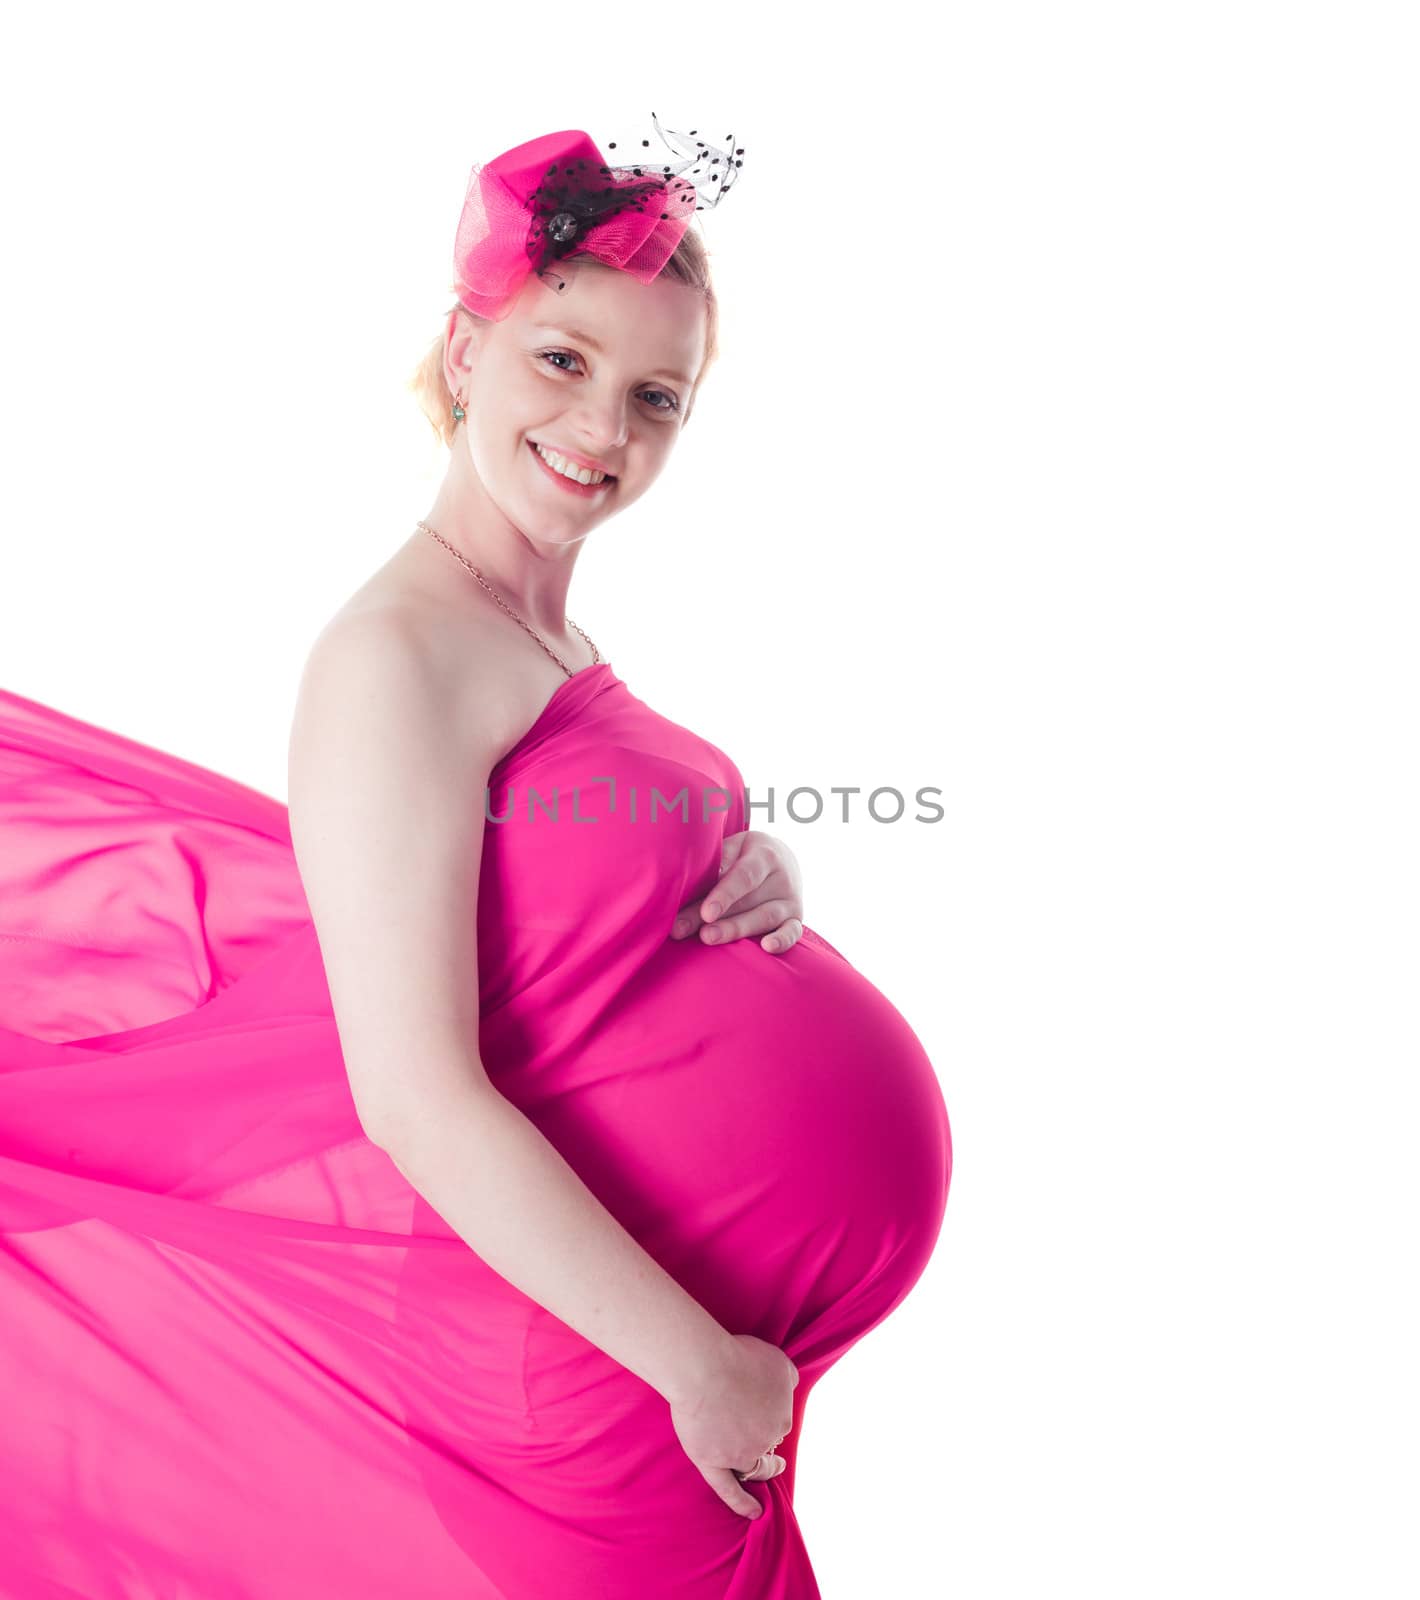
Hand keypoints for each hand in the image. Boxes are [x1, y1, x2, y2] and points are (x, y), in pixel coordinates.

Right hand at [667, 1332, 798, 1520]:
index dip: (768, 1412)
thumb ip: (788, 1378)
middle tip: (747, 1423)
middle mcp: (765, 1440)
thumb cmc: (739, 1358)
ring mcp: (739, 1455)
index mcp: (782, 1417)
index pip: (779, 1420)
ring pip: (752, 1466)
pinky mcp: (713, 1463)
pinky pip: (731, 1491)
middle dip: (760, 1435)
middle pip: (765, 1443)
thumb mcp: (778, 1360)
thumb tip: (790, 1389)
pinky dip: (743, 1504)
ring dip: (758, 1469)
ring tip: (758, 1469)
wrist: (705, 1368)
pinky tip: (754, 1513)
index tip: (757, 1404)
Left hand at [670, 830, 804, 954]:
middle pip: (748, 901)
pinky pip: (793, 932)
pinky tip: (767, 947)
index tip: (706, 912)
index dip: (724, 894)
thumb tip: (692, 879)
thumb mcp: (734, 848)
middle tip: (684, 929)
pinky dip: (782, 941)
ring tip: (707, 938)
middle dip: (715, 917)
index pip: (744, 877)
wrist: (781, 859)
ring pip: (765, 918)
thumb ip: (717, 862)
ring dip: (735, 930)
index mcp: (765, 855)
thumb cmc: (745, 856)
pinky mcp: (796, 919)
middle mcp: (782, 878)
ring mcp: (790, 900)